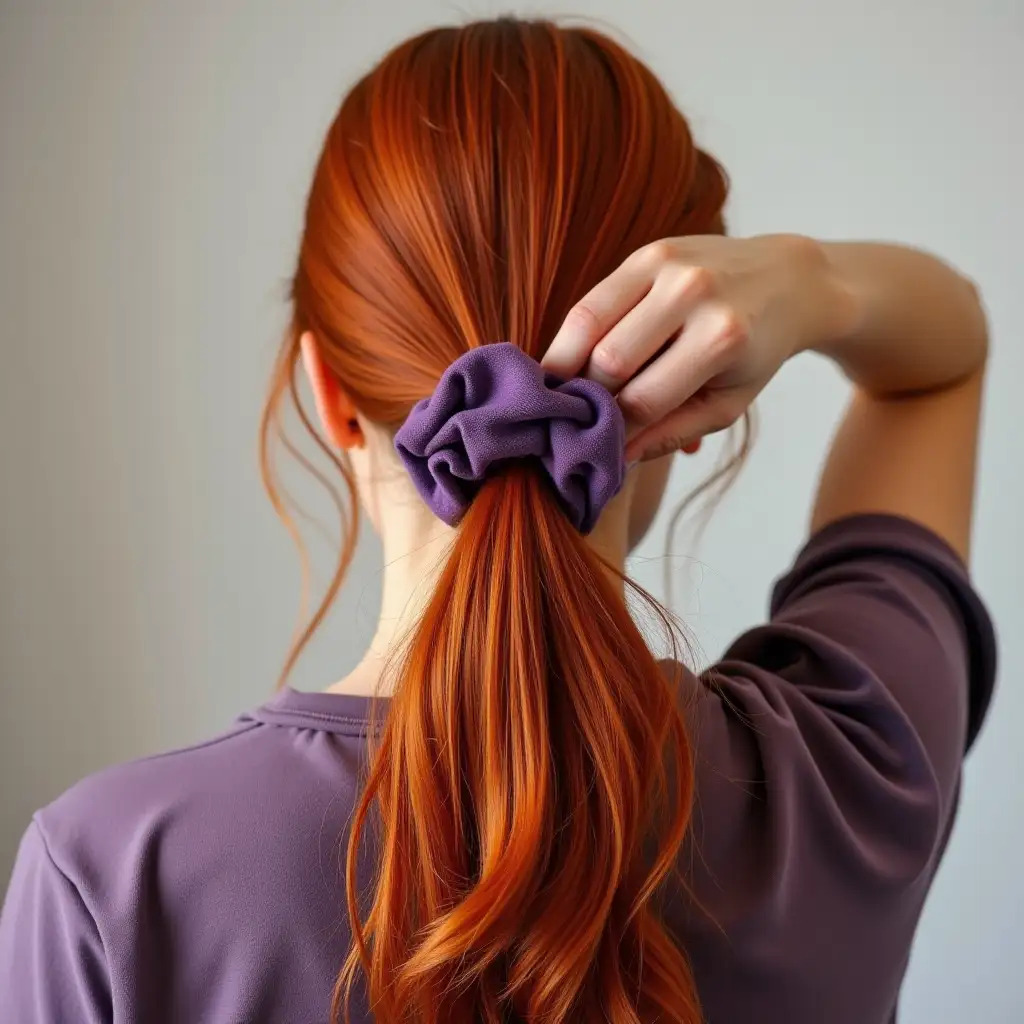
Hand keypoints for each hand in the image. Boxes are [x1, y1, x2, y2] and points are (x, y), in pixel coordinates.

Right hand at [542, 234, 855, 460]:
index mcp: (723, 339)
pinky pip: (590, 301)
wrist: (785, 279)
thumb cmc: (755, 352)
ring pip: (587, 325)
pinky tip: (570, 361)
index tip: (596, 447)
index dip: (614, 430)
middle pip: (610, 361)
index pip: (644, 400)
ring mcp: (667, 266)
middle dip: (588, 399)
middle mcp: (694, 294)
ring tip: (563, 393)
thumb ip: (673, 432)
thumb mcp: (728, 403)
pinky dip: (573, 337)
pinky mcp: (646, 253)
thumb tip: (616, 458)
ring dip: (567, 366)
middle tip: (575, 421)